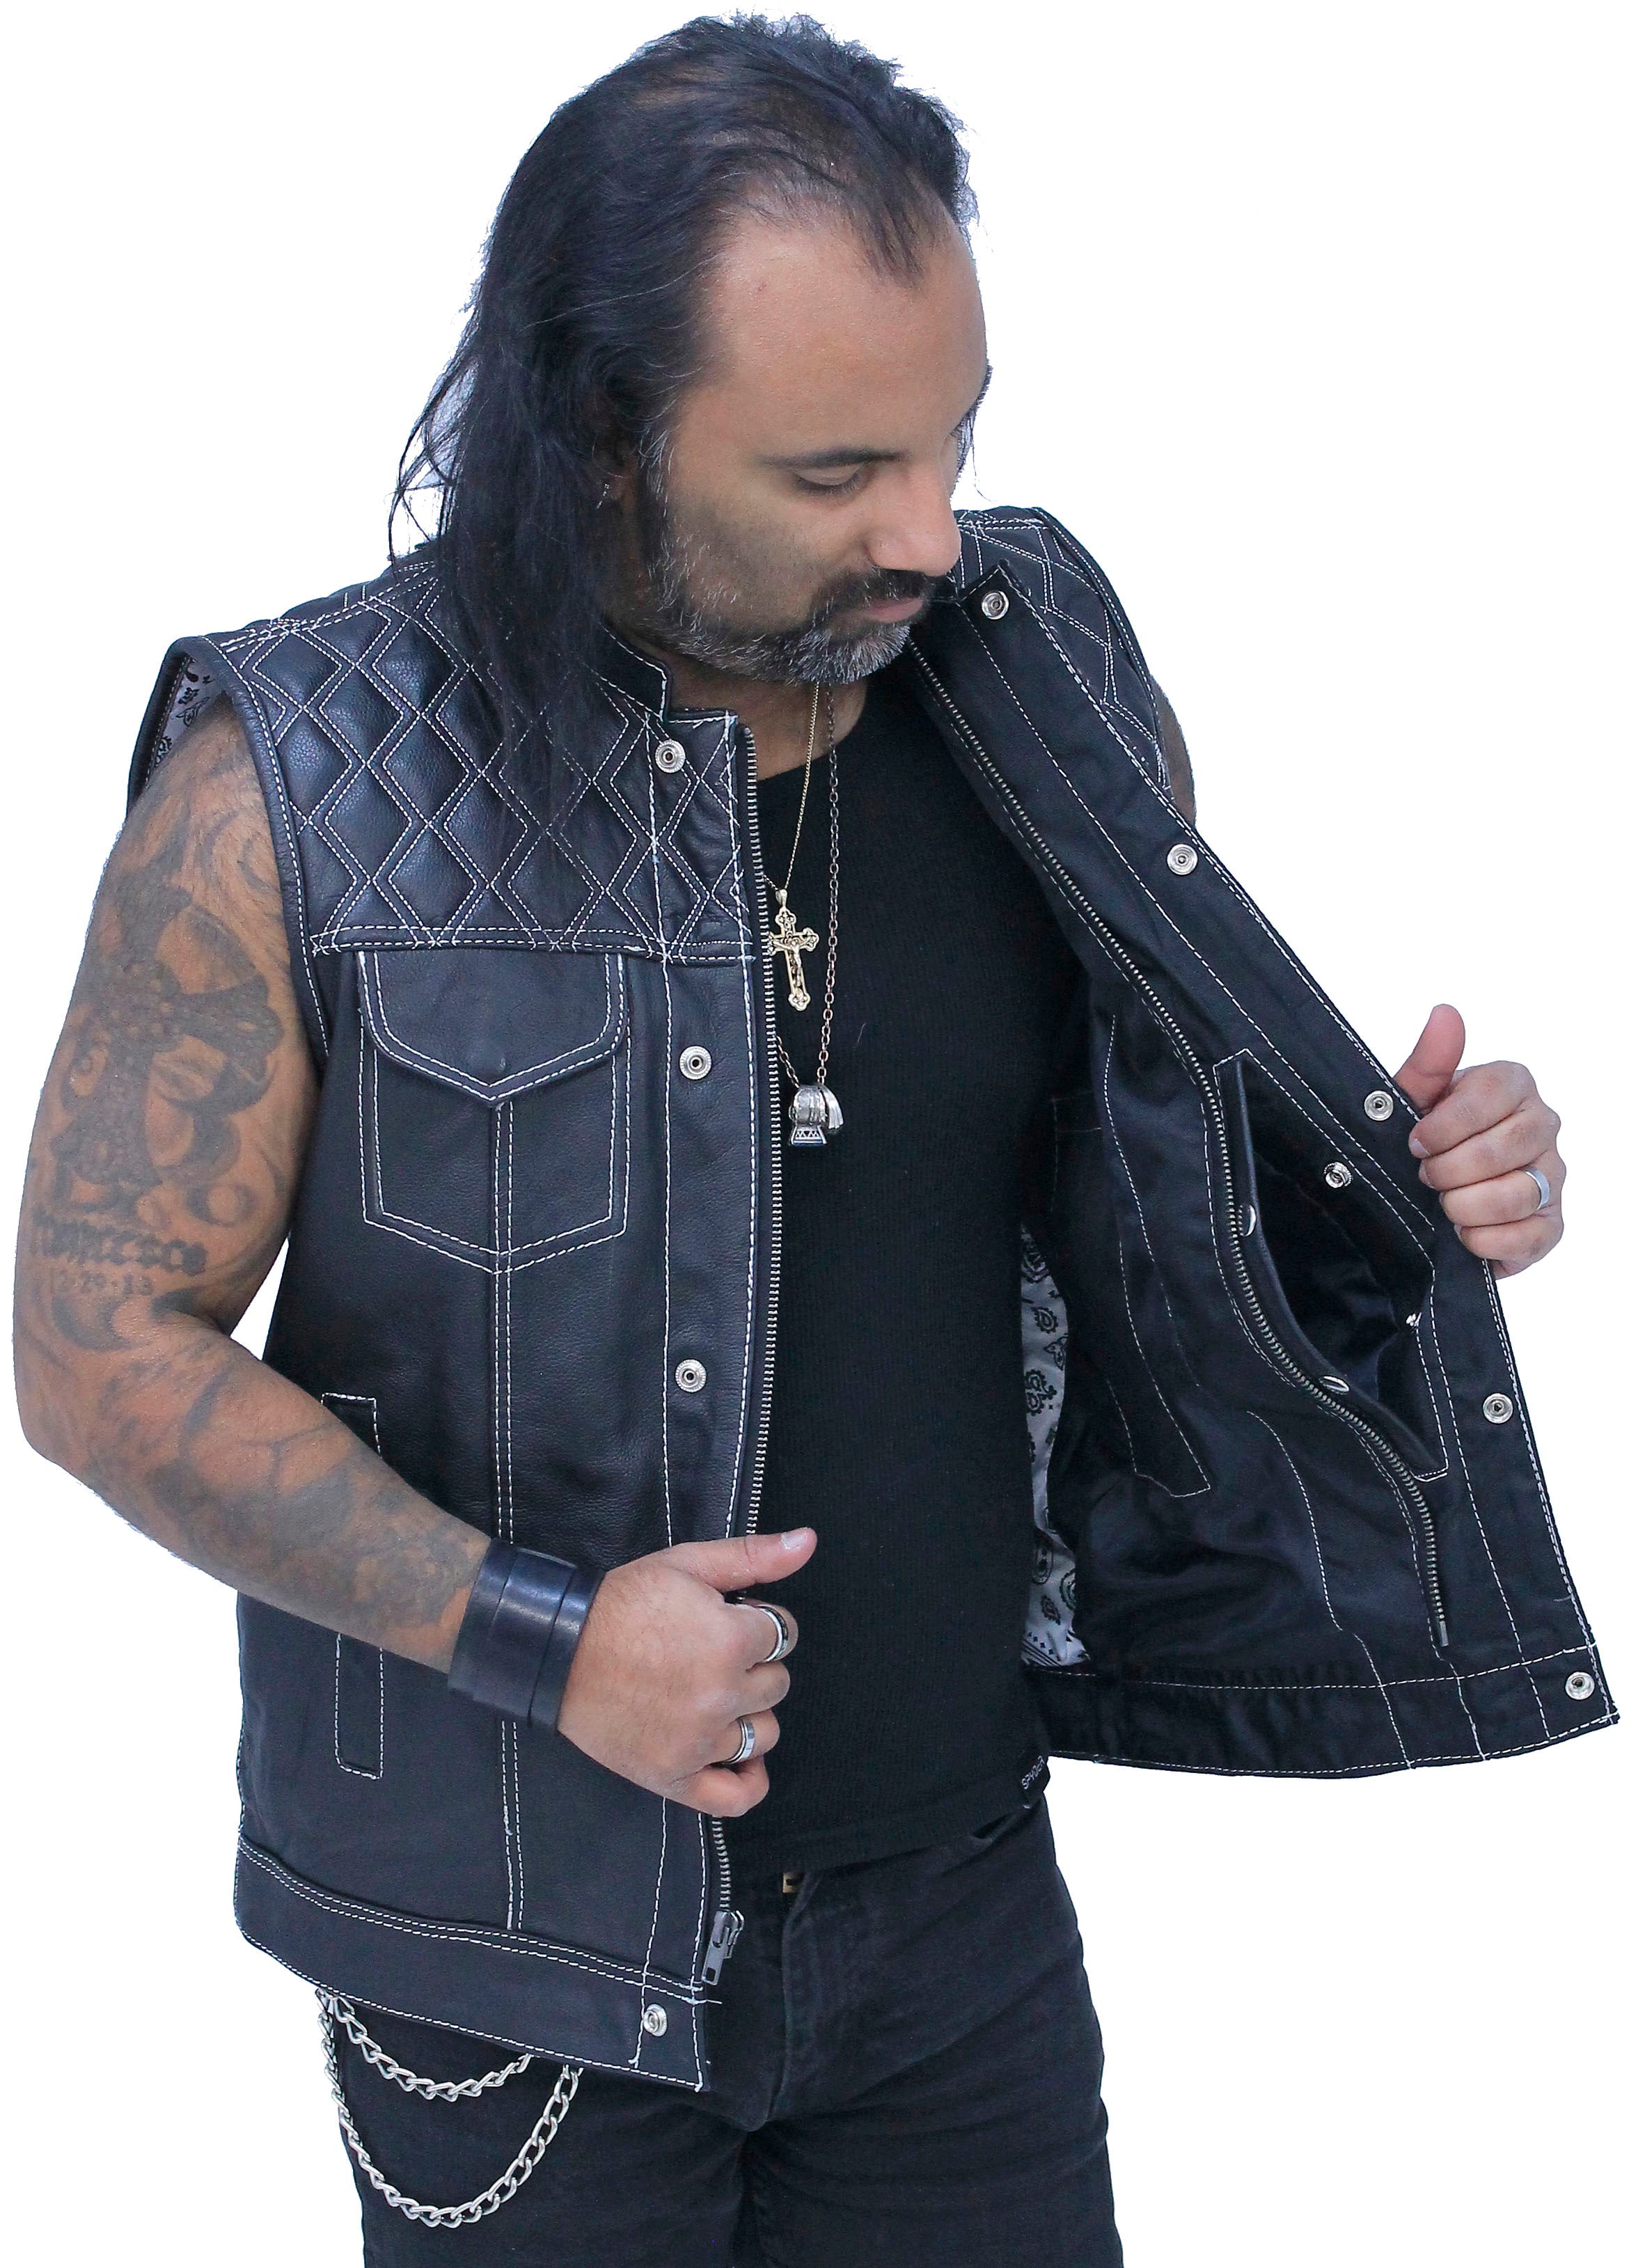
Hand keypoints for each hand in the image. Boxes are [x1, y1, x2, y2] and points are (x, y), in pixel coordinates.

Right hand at [555, 1527, 814, 1814]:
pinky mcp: (675, 1776)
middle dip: (754, 1665)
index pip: (783, 1635)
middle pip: (776, 1685)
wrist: (559, 1650)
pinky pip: (736, 1797)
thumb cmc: (623, 1603)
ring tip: (712, 1695)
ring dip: (748, 1713)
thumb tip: (808, 1542)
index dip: (758, 1623)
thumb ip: (753, 1556)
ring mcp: (700, 1741)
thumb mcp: (687, 1564)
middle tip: (711, 1655)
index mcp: (731, 1640)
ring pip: (763, 1734)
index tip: (729, 1621)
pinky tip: (739, 1760)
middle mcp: (722, 1695)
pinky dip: (748, 1781)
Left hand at [1394, 1004, 1564, 1279]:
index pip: (1490, 1095)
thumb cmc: (1425, 1140)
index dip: (1445, 1125)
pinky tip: (1463, 1231)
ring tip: (1444, 1202)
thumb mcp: (1413, 1101)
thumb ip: (1429, 1061)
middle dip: (1448, 1169)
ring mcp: (1552, 1175)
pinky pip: (1526, 1237)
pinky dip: (1483, 1240)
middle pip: (1500, 1149)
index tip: (1416, 1141)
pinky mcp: (1551, 1223)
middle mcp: (1542, 1125)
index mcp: (1512, 1085)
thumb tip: (1445, 1013)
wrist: (1424, 1198)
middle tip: (1426, 1175)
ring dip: (1462, 1205)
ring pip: (1514, 1195)